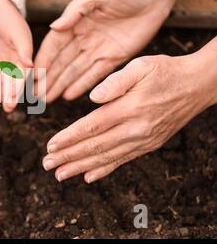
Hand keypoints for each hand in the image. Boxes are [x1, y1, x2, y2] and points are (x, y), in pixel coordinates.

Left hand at [0, 0, 32, 111]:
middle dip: (12, 94)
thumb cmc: (9, 17)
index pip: (24, 74)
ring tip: (3, 106)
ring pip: (4, 81)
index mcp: (26, 54)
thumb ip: (23, 49)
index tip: (16, 97)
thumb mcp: (18, 32)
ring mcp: (4, 62)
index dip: (20, 86)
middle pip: (14, 81)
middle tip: (9, 108)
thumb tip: (31, 65)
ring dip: (4, 93)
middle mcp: (17, 61)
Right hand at [34, 0, 174, 102]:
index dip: (43, 61)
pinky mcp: (115, 57)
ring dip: (61, 85)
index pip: (54, 46)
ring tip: (47, 99)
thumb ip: (74, 11)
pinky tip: (68, 95)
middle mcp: (83, 38)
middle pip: (61, 63)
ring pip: (75, 71)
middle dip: (48, 79)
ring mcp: (98, 49)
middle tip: (36, 95)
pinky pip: (95, 74)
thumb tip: (53, 28)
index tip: (32, 76)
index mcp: (75, 22)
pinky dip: (81, 85)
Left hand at [42, 50, 216, 182]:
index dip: (69, 137)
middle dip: (68, 156)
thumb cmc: (165, 71)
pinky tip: (88, 177)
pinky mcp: (149, 145)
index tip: (50, 145)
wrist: (197, 85)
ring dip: (81, 167)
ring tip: (60, 174)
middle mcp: (136, 128)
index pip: (92, 127)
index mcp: (130, 107)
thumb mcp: (141, 66)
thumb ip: (115, 82)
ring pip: (106, 157)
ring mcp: (143, 140)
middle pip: (95, 146)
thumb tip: (93, 98)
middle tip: (46, 164)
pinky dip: (104, 169)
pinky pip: (123, 160)